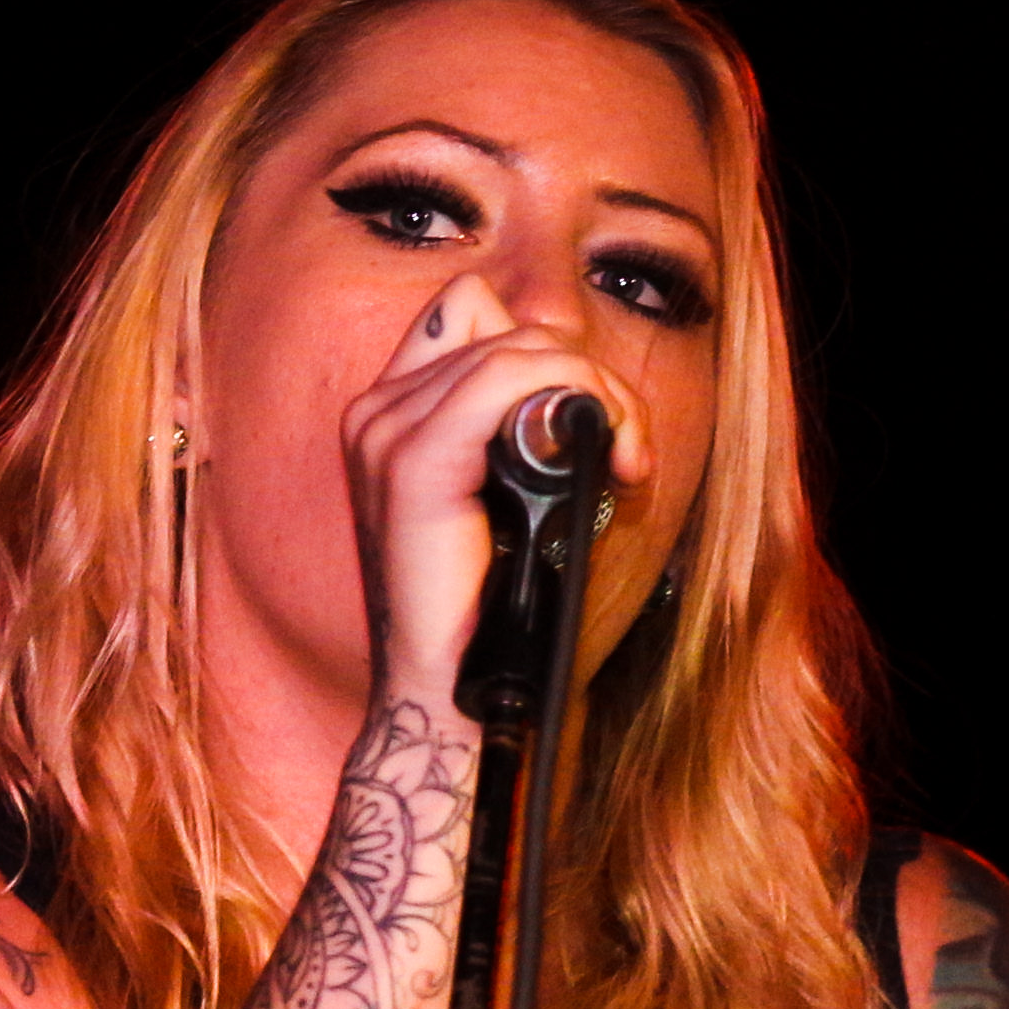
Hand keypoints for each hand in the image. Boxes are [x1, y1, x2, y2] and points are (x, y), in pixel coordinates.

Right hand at [338, 272, 651, 720]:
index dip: (544, 349)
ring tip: (627, 459)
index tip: (595, 423)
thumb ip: (523, 434)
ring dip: (597, 392)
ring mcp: (386, 433)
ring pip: (521, 345)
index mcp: (391, 416)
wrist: (450, 695)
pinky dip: (576, 399)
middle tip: (630, 449)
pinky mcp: (413, 464)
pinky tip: (612, 457)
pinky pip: (506, 379)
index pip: (472, 312)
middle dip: (589, 376)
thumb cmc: (491, 614)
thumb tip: (584, 395)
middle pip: (507, 326)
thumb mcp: (512, 503)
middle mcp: (377, 413)